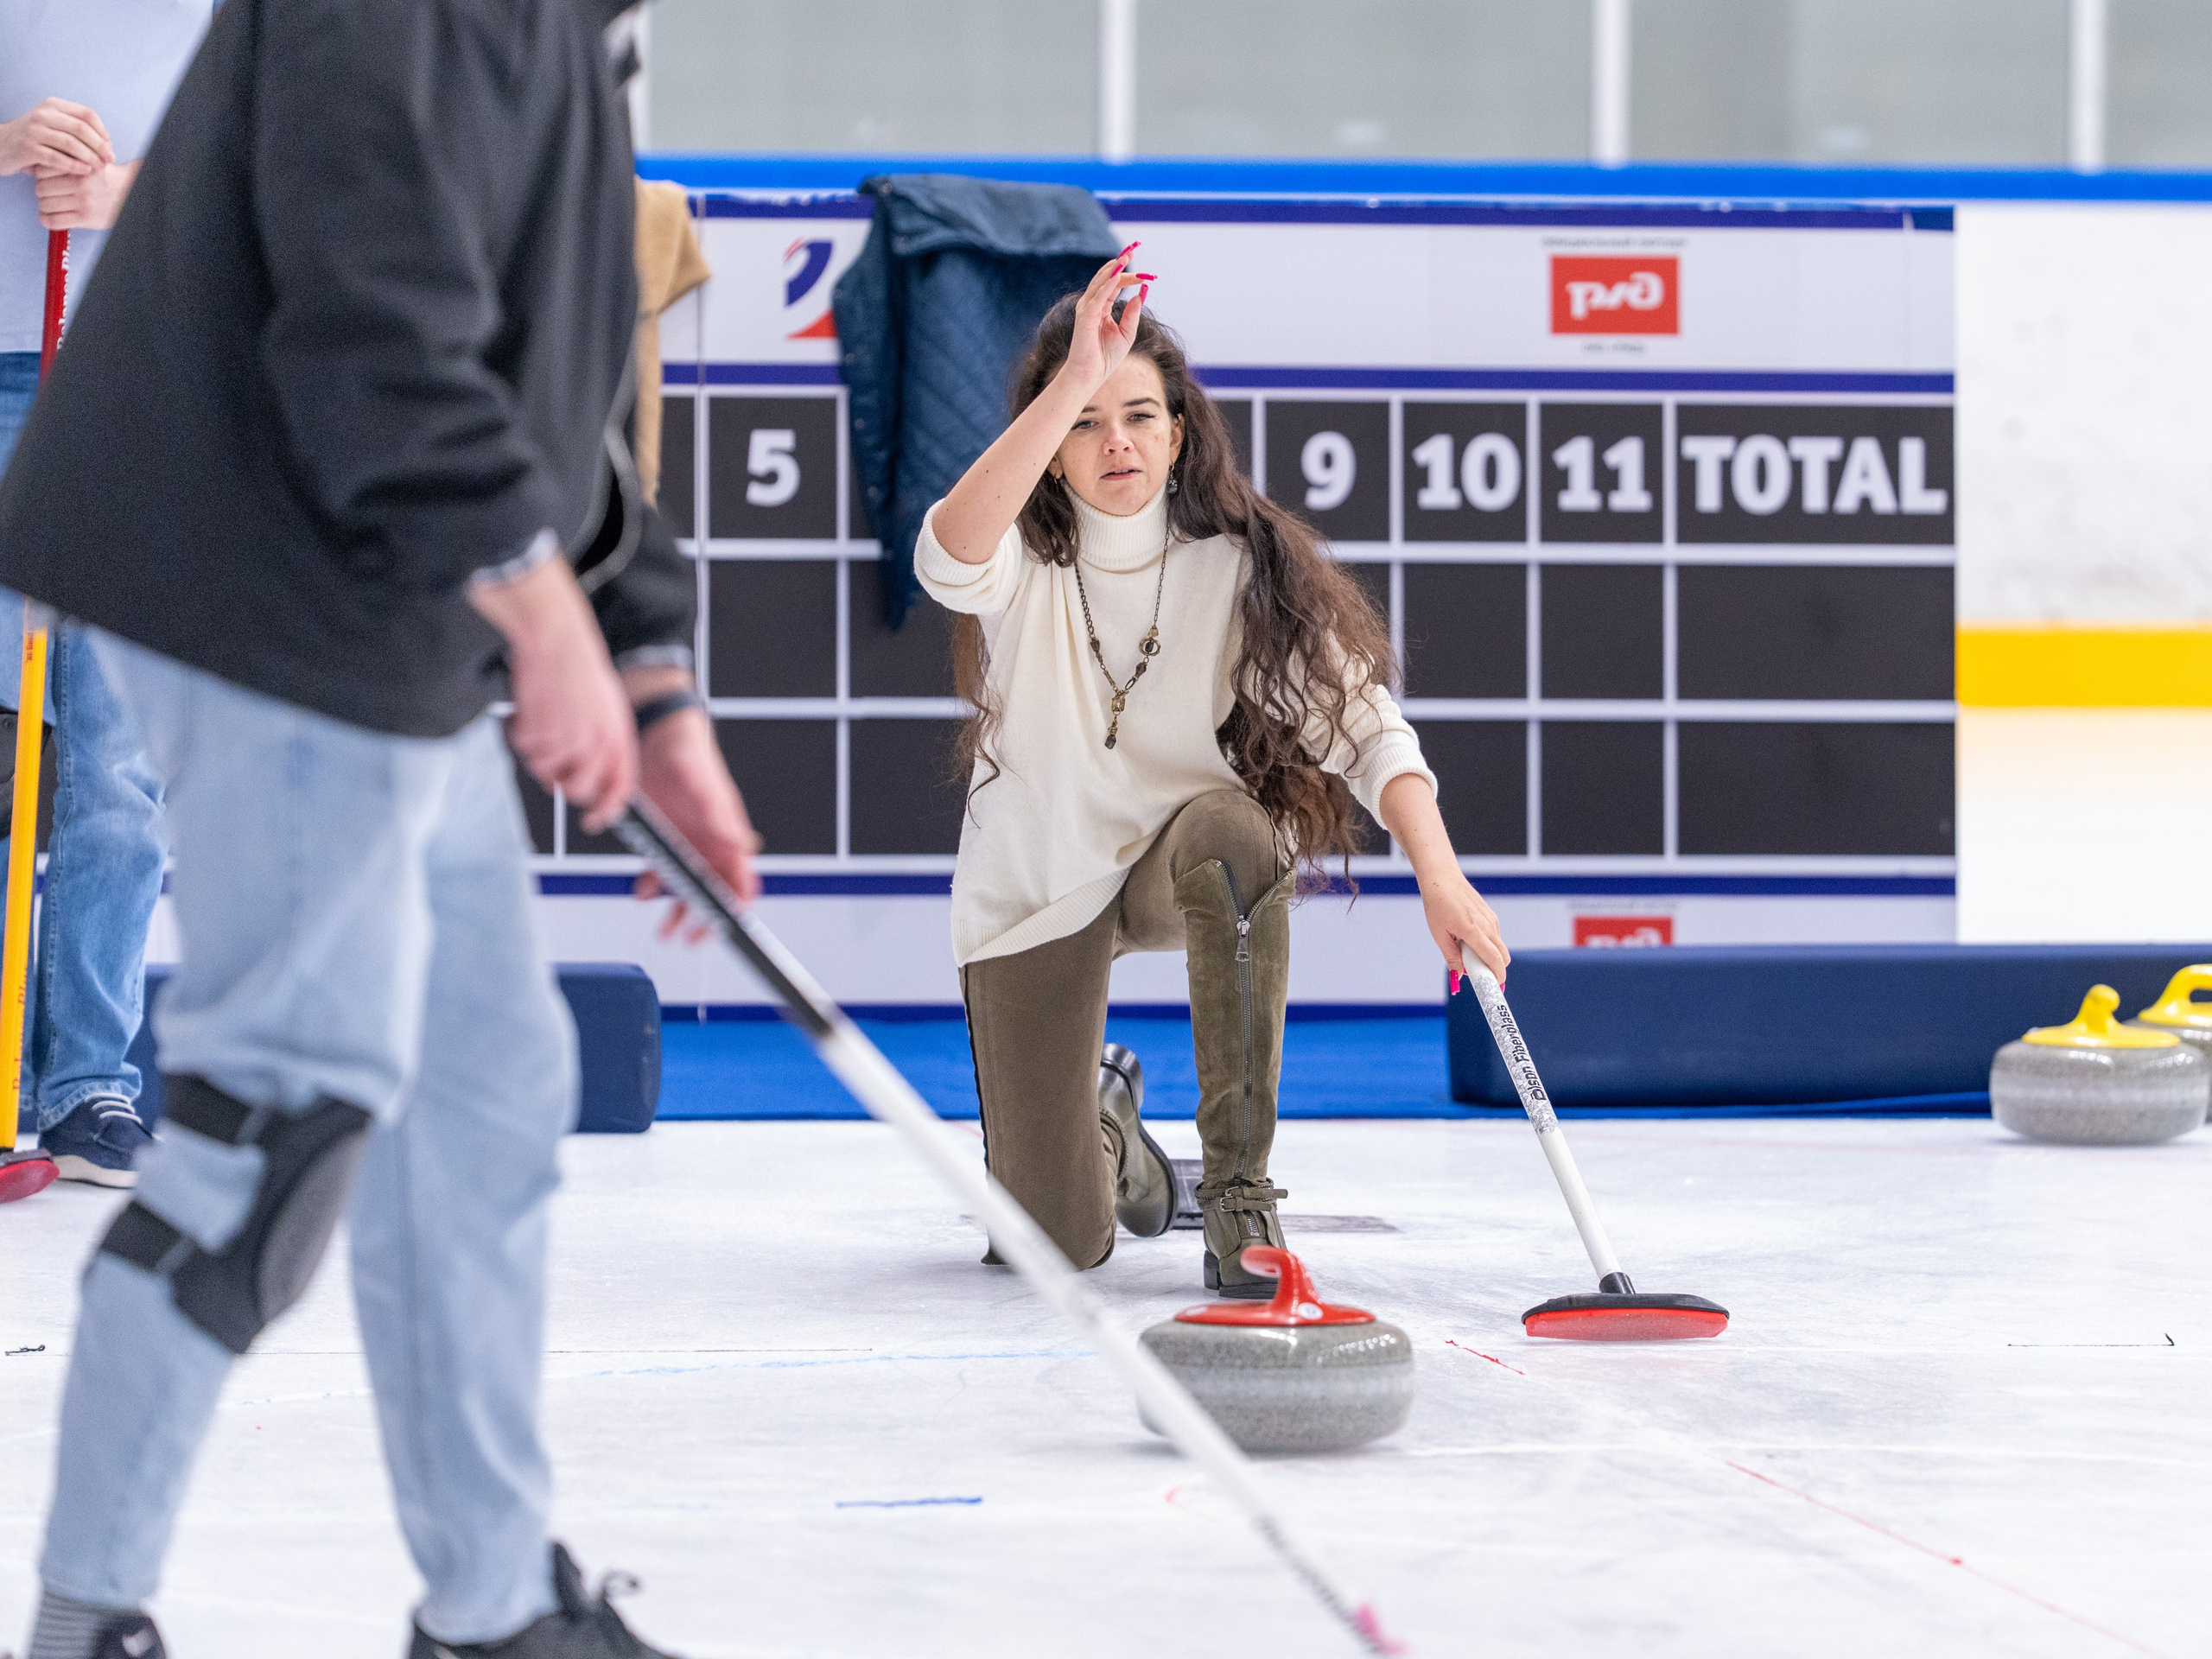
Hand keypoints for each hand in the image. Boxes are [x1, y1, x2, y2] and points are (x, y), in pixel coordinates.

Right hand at [0, 98, 112, 176]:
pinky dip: (75, 166)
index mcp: (53, 105)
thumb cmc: (33, 138)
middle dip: (100, 146)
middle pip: (82, 128)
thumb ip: (75, 129)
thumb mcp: (53, 124)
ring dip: (90, 157)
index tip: (109, 146)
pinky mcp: (29, 148)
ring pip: (71, 143)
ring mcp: (34, 131)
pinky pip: (58, 158)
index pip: (87, 114)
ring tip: (100, 167)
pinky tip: (85, 172)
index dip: (102, 131)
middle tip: (109, 159)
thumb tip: (107, 144)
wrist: (0, 145)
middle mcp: (43, 115)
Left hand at [34, 159, 136, 228]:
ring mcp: (84, 202)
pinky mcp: (86, 218)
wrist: (129, 194)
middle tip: (49, 193)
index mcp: (79, 168)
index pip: (43, 170)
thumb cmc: (106, 179)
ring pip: (45, 205)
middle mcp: (81, 184)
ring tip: (52, 205)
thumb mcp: (89, 161)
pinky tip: (49, 216)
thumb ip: (68, 160)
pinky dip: (46, 219)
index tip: (46, 178)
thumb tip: (37, 166)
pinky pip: (54, 221)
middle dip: (42, 191)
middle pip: (41, 188)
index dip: (41, 175)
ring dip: (45, 206)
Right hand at [469, 557, 637, 829]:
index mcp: (619, 734)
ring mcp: (569, 737)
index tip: (595, 821)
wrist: (556, 637)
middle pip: (578, 789)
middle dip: (560, 782)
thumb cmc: (577, 669)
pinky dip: (520, 734)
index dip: (609, 809)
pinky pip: (524, 749)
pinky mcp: (541, 729)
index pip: (621, 786)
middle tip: (549, 760)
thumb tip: (590, 779)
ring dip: (536, 751)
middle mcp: (598, 741)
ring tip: (539, 720)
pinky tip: (527, 709)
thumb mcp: (605, 706)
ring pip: (545, 770)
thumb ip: (604, 742)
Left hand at [634, 705, 761, 936]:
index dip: (736, 905)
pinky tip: (641, 891)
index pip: (741, 879)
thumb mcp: (701, 783)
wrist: (655, 735)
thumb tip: (744, 844)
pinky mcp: (665, 840)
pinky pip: (660, 873)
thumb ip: (719, 814)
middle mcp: (711, 844)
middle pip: (715, 892)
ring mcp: (688, 844)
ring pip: (688, 889)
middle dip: (705, 918)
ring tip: (665, 932)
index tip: (726, 925)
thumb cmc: (687, 753)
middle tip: (690, 939)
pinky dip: (651, 886)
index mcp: (728, 836)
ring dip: (678, 911)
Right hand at [1055, 243, 1151, 396]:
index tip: (1146, 274)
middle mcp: (1092, 303)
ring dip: (1114, 268)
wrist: (1091, 374)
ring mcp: (1087, 308)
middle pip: (1107, 277)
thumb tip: (1140, 294)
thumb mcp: (1126, 333)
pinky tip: (1118, 274)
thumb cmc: (1106, 357)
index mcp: (1101, 307)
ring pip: (1101, 282)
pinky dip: (1108, 284)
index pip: (1115, 284)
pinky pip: (1098, 296)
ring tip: (1126, 255)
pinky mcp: (1085, 316)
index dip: (1129, 275)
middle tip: (1134, 249)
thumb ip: (1132, 313)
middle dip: (1120, 262)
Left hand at [1421, 867, 1508, 988]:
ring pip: (1499, 946)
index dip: (1497, 977)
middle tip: (1479, 975)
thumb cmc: (1437, 906)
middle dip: (1495, 969)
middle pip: (1503, 956)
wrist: (1442, 879)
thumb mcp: (1440, 935)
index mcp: (1473, 931)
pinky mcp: (1490, 915)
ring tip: (1465, 951)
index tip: (1495, 989)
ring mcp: (1491, 919)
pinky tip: (1468, 938)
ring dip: (1488, 955)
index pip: (1494, 959)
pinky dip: (1486, 944)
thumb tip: (1459, 976)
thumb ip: (1452, 957)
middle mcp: (1487, 925)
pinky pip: (1494, 936)